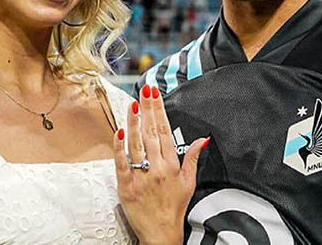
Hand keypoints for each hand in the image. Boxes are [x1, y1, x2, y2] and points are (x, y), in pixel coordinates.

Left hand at [113, 85, 208, 244]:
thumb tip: (202, 139)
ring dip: (134, 122)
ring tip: (133, 104)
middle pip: (152, 133)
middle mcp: (157, 168)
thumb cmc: (174, 207)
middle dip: (148, 109)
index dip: (160, 111)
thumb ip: (193, 158)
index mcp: (172, 164)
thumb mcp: (189, 182)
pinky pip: (122, 163)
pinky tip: (120, 132)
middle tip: (145, 90)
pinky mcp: (126, 186)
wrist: (161, 233)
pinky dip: (120, 148)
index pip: (165, 131)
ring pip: (137, 144)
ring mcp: (141, 176)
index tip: (156, 95)